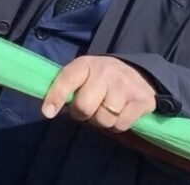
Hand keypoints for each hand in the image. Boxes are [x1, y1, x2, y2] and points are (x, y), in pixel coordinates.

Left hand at [42, 55, 156, 131]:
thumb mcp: (84, 73)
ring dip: (101, 121)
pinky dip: (117, 125)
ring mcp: (124, 86)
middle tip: (87, 110)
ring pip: (103, 120)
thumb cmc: (101, 77)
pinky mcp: (141, 101)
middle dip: (82, 114)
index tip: (47, 112)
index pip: (66, 79)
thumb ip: (69, 86)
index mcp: (85, 64)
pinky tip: (119, 113)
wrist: (138, 73)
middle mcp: (105, 72)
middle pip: (84, 107)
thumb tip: (49, 109)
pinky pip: (121, 125)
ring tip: (105, 110)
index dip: (55, 97)